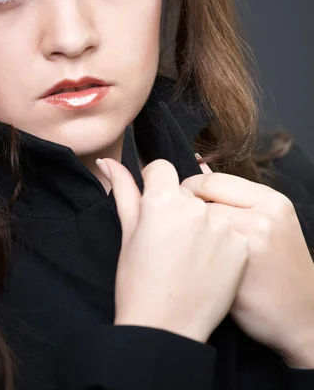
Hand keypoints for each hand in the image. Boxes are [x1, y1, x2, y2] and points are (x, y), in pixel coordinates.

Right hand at [97, 157, 247, 343]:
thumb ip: (123, 190)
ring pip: (209, 210)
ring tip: (187, 255)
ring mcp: (222, 227)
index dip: (154, 184)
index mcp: (163, 199)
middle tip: (168, 240)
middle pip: (186, 191)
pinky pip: (230, 231)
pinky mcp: (242, 246)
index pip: (161, 169)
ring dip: (201, 224)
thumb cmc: (138, 283)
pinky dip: (220, 243)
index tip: (153, 205)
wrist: (166, 330)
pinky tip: (206, 265)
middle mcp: (196, 207)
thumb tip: (108, 162)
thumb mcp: (127, 233)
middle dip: (177, 207)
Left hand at [182, 160, 313, 361]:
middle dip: (184, 214)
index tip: (180, 202)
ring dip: (185, 235)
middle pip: (200, 202)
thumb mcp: (269, 221)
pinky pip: (197, 253)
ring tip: (191, 249)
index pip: (211, 180)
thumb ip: (234, 196)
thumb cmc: (279, 267)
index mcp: (271, 200)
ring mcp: (251, 243)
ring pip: (195, 227)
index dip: (189, 190)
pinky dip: (190, 258)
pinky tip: (198, 268)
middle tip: (181, 229)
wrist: (303, 315)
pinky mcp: (237, 270)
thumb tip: (199, 168)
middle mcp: (264, 218)